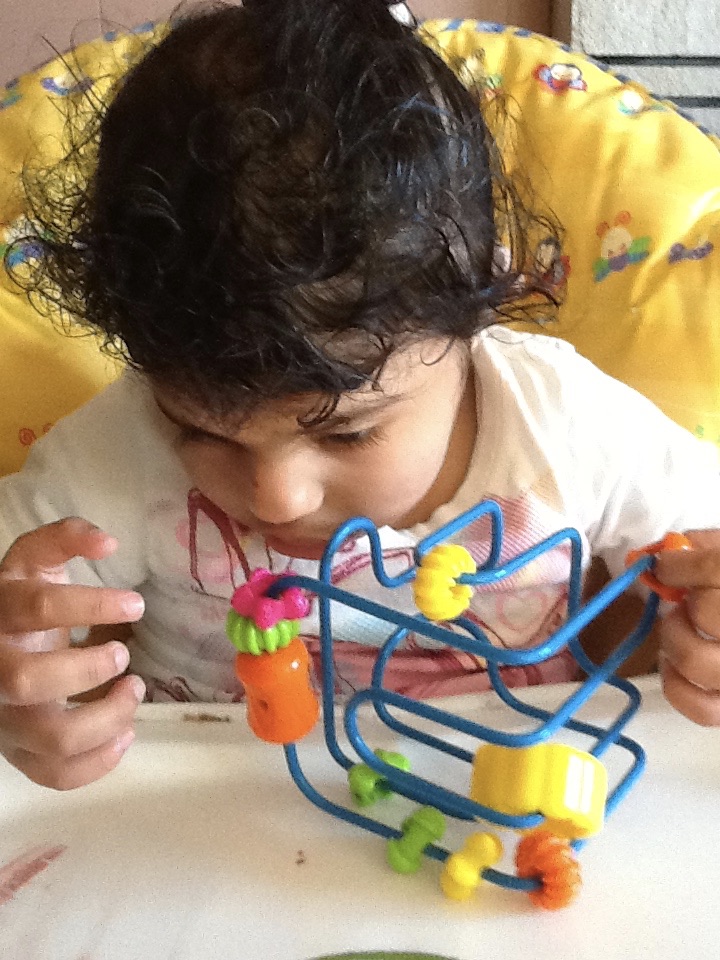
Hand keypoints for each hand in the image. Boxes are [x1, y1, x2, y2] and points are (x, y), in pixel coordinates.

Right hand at [0, 518, 145, 788]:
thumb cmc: (19, 603)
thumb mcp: (32, 563)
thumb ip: (63, 538)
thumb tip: (108, 540)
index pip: (38, 607)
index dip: (91, 605)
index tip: (136, 605)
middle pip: (31, 681)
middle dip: (89, 668)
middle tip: (123, 655)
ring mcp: (3, 717)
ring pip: (49, 737)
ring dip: (105, 719)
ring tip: (134, 691)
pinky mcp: (17, 751)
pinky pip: (54, 775)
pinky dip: (98, 764)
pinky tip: (126, 734)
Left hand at [654, 530, 719, 724]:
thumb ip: (705, 548)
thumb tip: (670, 550)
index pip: (716, 570)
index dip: (681, 564)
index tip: (664, 564)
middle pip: (709, 612)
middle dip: (684, 601)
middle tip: (681, 600)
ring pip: (697, 660)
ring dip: (675, 638)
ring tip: (680, 627)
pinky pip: (702, 709)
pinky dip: (677, 687)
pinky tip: (674, 665)